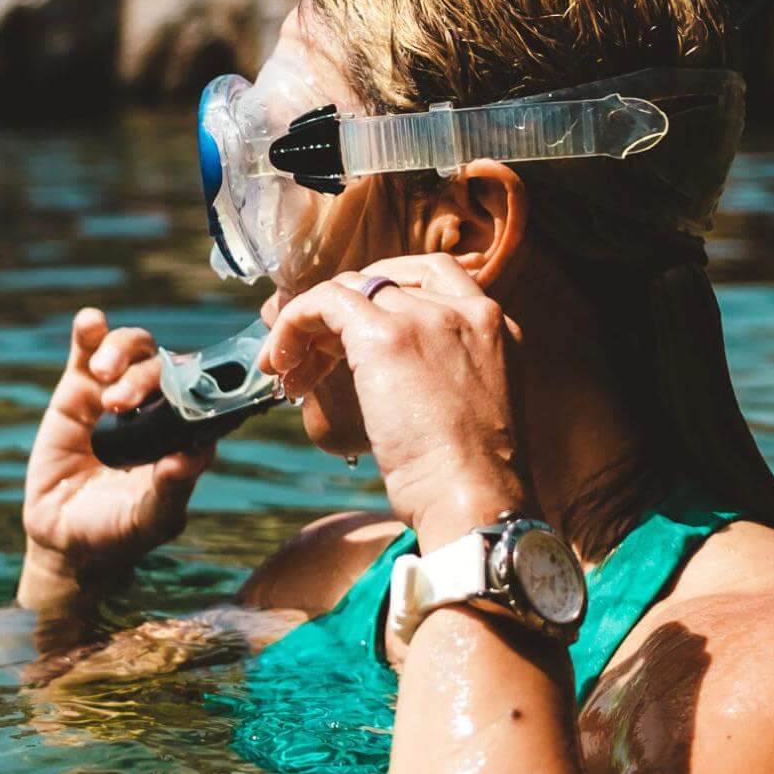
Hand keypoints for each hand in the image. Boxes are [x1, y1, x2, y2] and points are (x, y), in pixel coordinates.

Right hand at [20, 309, 212, 603]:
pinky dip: (91, 330)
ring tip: (103, 374)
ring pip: (132, 349)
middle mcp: (156, 405)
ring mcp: (117, 393)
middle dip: (145, 377)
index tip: (193, 383)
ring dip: (121, 351)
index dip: (205, 380)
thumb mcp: (150, 518)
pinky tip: (91, 322)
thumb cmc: (118, 532)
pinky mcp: (79, 389)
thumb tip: (194, 455)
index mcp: (185, 432)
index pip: (204, 393)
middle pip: (164, 366)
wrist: (64, 538)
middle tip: (120, 402)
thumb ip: (172, 489)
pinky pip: (88, 349)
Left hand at [259, 254, 534, 551]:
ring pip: (350, 290)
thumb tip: (366, 369)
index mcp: (492, 326)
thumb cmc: (465, 480)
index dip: (384, 292)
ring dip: (310, 325)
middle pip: (382, 284)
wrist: (473, 498)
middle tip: (308, 363)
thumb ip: (430, 378)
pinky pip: (325, 302)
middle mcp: (463, 310)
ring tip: (288, 371)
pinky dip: (294, 322)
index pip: (433, 275)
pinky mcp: (385, 336)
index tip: (352, 328)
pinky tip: (281, 361)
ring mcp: (426, 317)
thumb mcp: (461, 412)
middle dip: (339, 316)